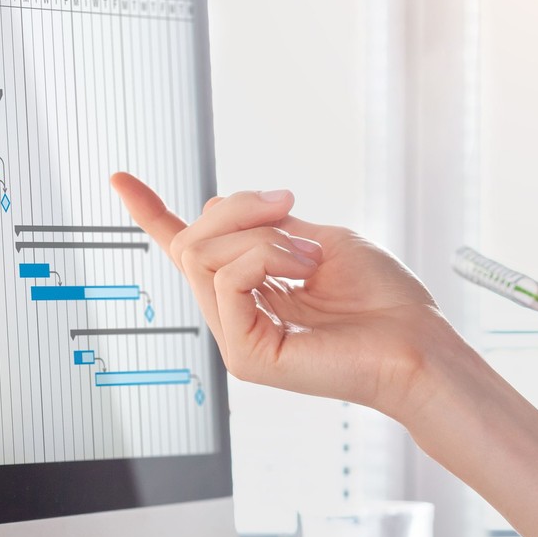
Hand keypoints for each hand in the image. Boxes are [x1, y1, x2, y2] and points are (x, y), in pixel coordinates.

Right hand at [113, 174, 468, 422]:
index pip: (192, 253)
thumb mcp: (319, 240)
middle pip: (195, 242)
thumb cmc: (385, 300)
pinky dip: (267, 259)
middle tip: (290, 203)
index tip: (119, 180)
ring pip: (206, 256)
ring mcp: (239, 340)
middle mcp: (238, 318)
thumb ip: (269, 228)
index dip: (153, 215)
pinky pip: (227, 281)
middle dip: (238, 207)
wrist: (418, 343)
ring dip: (263, 235)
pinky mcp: (248, 357)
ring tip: (312, 256)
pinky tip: (306, 271)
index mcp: (253, 293)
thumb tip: (223, 206)